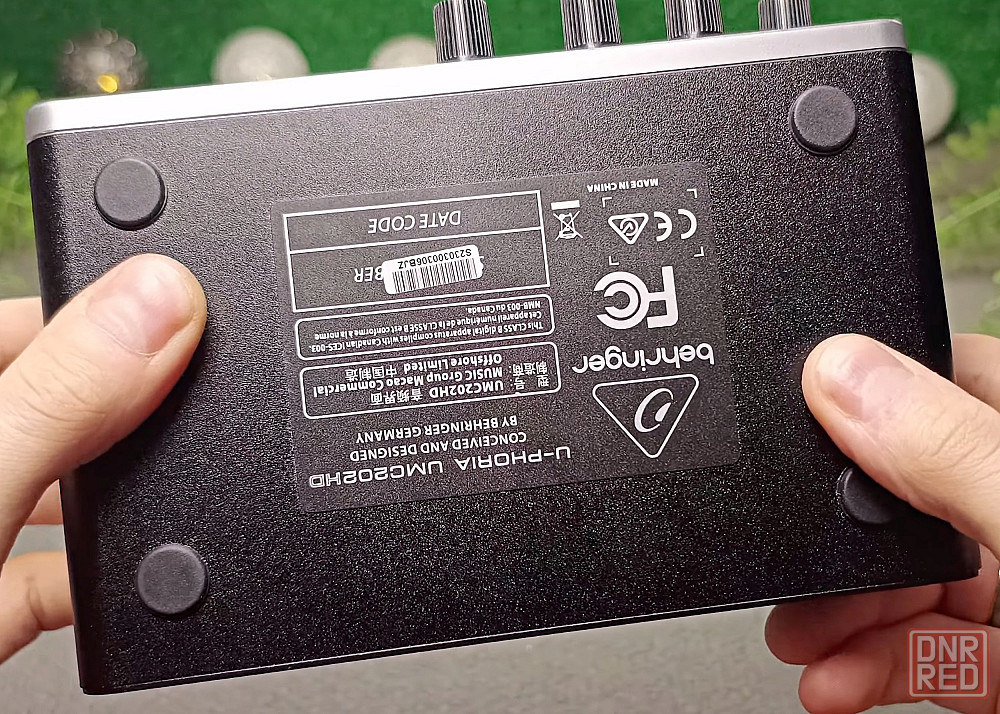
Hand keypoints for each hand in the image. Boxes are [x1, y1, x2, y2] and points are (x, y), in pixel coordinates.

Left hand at [0, 255, 204, 663]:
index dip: (101, 310)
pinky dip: (97, 581)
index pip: (16, 318)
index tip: (180, 318)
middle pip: (48, 406)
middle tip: (179, 414)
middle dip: (121, 413)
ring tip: (157, 497)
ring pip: (53, 490)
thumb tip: (158, 303)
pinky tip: (125, 583)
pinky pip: (48, 577)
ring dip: (114, 501)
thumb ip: (58, 399)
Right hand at [767, 333, 999, 712]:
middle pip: (898, 492)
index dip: (846, 407)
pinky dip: (874, 663)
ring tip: (804, 648)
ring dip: (839, 617)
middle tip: (790, 575)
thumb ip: (950, 451)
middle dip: (832, 542)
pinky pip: (929, 644)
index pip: (930, 381)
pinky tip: (838, 678)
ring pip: (903, 575)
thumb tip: (839, 373)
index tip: (788, 447)